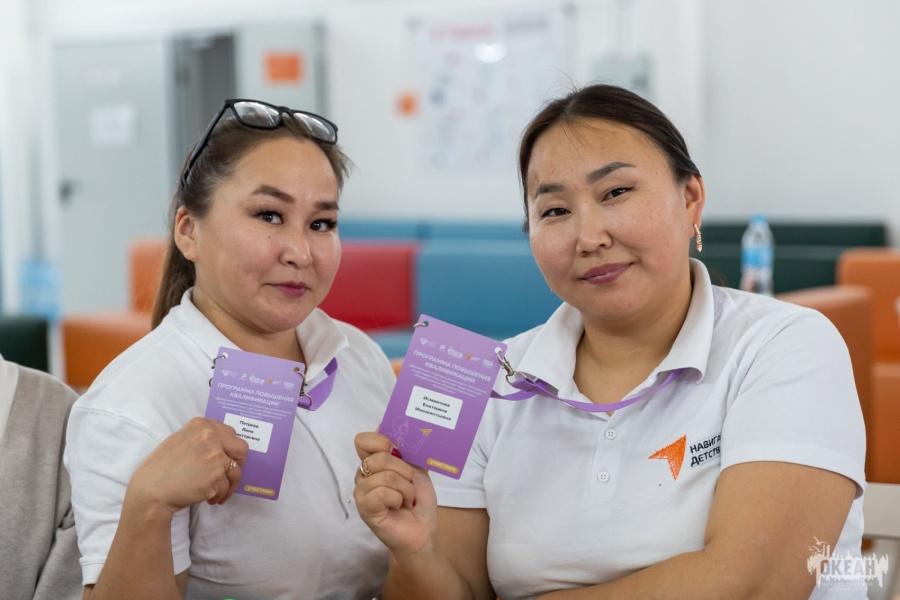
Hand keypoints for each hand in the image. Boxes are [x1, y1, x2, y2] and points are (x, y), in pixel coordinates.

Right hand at [127, 417, 249, 513]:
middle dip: (238, 464)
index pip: (230, 433)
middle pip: (241, 448)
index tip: (228, 459)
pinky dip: (219, 495)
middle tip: (229, 476)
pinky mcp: (216, 475)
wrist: (150, 490)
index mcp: (200, 425)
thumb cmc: (161, 469)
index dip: (230, 449)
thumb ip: (201, 439)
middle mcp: (210, 435)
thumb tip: (222, 446)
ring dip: (227, 485)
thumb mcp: (179, 441)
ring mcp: (215, 455)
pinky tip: (208, 499)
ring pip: (235, 472)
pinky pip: (226, 487)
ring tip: (215, 493)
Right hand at [353, 431, 436, 558]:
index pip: (363, 440)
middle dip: (404, 471)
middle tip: (409, 485)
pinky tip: (398, 507)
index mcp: (374, 461)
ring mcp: (362, 492)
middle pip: (379, 457)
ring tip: (406, 499)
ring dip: (405, 489)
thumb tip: (387, 424)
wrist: (423, 530)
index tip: (396, 449)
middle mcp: (364, 474)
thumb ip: (405, 449)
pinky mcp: (364, 508)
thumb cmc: (419, 500)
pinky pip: (382, 493)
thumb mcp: (417, 469)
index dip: (379, 440)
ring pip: (385, 476)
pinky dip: (398, 499)